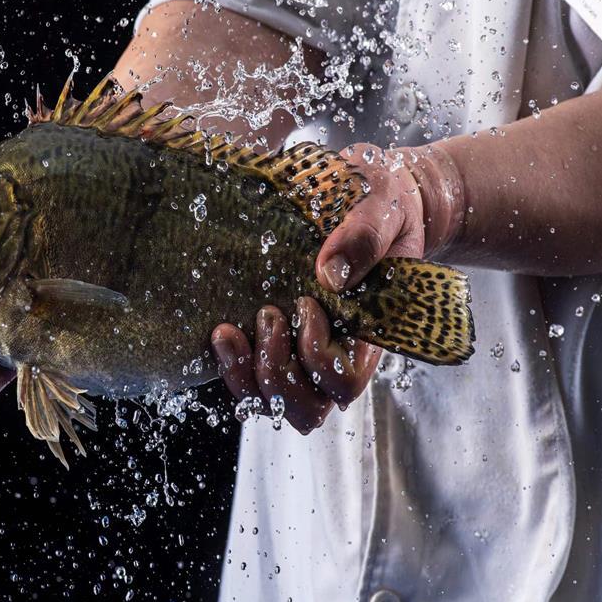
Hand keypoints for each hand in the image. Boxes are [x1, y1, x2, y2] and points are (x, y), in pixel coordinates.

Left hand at [210, 144, 428, 430]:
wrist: (364, 192)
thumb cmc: (381, 203)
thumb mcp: (383, 208)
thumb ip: (364, 236)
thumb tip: (328, 273)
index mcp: (367, 332)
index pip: (345, 383)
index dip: (319, 358)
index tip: (306, 304)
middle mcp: (333, 351)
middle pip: (305, 408)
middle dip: (277, 372)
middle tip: (268, 312)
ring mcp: (298, 349)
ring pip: (270, 400)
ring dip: (245, 375)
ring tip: (229, 331)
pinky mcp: (267, 336)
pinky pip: (246, 377)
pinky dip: (230, 364)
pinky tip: (219, 333)